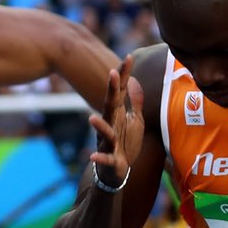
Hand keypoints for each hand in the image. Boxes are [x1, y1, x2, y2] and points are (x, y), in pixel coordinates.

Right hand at [86, 55, 140, 186]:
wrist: (116, 169)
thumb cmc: (125, 143)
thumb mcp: (135, 120)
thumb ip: (136, 102)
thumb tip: (135, 82)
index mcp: (117, 114)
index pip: (120, 90)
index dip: (124, 75)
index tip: (129, 57)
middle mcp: (110, 124)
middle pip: (110, 104)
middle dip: (111, 90)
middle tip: (112, 73)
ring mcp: (108, 141)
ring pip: (104, 131)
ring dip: (98, 125)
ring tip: (92, 119)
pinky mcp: (109, 158)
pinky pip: (103, 157)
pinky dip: (98, 157)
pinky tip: (91, 156)